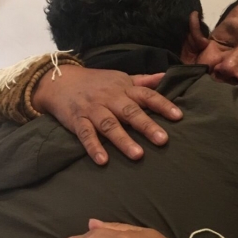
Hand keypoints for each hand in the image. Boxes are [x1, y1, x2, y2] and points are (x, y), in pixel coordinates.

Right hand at [32, 67, 182, 163]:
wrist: (59, 80)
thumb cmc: (96, 82)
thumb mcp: (121, 78)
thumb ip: (143, 81)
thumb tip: (166, 76)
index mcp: (124, 88)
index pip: (147, 95)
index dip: (163, 105)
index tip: (178, 117)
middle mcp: (110, 98)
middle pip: (130, 112)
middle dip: (147, 126)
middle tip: (163, 140)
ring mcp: (93, 110)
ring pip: (109, 125)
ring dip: (123, 140)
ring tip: (138, 154)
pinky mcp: (76, 120)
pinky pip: (85, 135)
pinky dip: (93, 147)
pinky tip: (103, 161)